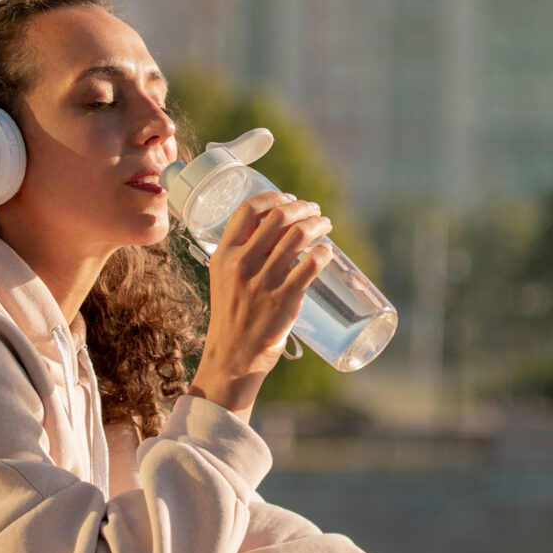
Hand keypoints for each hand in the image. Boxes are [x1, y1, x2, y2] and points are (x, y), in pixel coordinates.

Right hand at [188, 191, 332, 415]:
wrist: (233, 356)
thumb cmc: (232, 315)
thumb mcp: (224, 278)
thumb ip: (241, 254)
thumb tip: (271, 228)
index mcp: (224, 255)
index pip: (248, 210)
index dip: (272, 197)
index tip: (287, 198)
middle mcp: (242, 264)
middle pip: (278, 217)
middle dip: (302, 207)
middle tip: (314, 210)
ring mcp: (264, 281)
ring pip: (298, 236)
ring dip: (317, 224)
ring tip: (325, 225)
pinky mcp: (285, 299)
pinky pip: (311, 265)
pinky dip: (324, 252)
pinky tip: (328, 250)